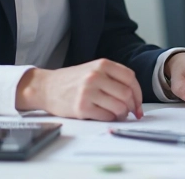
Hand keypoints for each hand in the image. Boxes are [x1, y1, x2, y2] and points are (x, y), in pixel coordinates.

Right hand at [15, 59, 143, 120]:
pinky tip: (105, 115)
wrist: (46, 87)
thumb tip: (135, 97)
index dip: (138, 93)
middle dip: (132, 106)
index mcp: (101, 64)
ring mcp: (88, 92)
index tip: (138, 103)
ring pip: (119, 107)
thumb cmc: (72, 80)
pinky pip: (106, 116)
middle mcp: (95, 76)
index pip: (130, 78)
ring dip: (122, 114)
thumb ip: (113, 77)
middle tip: (130, 112)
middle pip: (126, 94)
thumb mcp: (93, 69)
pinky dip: (110, 118)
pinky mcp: (82, 108)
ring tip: (118, 115)